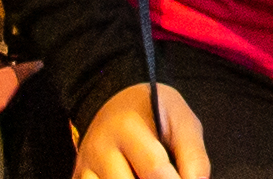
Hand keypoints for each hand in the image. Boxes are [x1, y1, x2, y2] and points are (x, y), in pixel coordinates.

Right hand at [74, 79, 205, 178]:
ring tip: (147, 176)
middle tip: (169, 175)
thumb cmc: (156, 113)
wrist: (117, 101)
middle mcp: (100, 148)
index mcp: (127, 127)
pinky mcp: (79, 177)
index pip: (154, 170)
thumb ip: (193, 156)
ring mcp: (85, 166)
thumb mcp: (182, 121)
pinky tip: (131, 177)